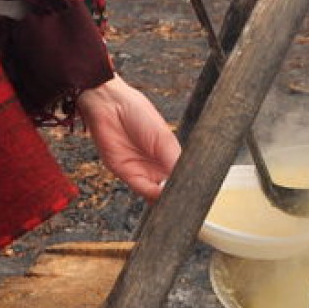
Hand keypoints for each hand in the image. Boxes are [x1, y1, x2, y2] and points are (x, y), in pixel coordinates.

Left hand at [77, 74, 180, 199]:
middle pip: (171, 188)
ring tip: (179, 199)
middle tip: (190, 200)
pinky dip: (154, 196)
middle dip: (179, 196)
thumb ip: (176, 161)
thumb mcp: (163, 137)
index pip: (183, 176)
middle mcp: (157, 166)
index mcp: (170, 155)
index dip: (190, 185)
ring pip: (158, 194)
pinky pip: (143, 190)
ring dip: (167, 199)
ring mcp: (142, 171)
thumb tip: (189, 180)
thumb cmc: (138, 114)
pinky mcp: (127, 174)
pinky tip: (164, 194)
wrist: (110, 106)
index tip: (199, 193)